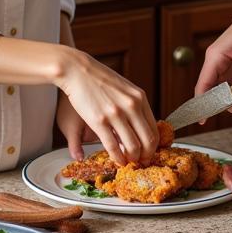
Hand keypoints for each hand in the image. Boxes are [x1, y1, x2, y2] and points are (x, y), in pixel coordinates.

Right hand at [55, 49, 158, 165]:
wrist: (77, 70)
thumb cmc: (99, 79)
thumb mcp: (124, 88)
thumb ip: (134, 105)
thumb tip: (140, 124)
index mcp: (139, 98)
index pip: (154, 128)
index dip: (153, 146)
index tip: (148, 152)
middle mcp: (131, 106)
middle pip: (148, 140)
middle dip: (146, 156)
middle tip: (141, 162)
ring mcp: (116, 114)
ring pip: (132, 146)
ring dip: (132, 159)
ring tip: (128, 162)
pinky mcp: (99, 121)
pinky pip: (113, 147)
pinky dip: (117, 158)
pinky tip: (117, 161)